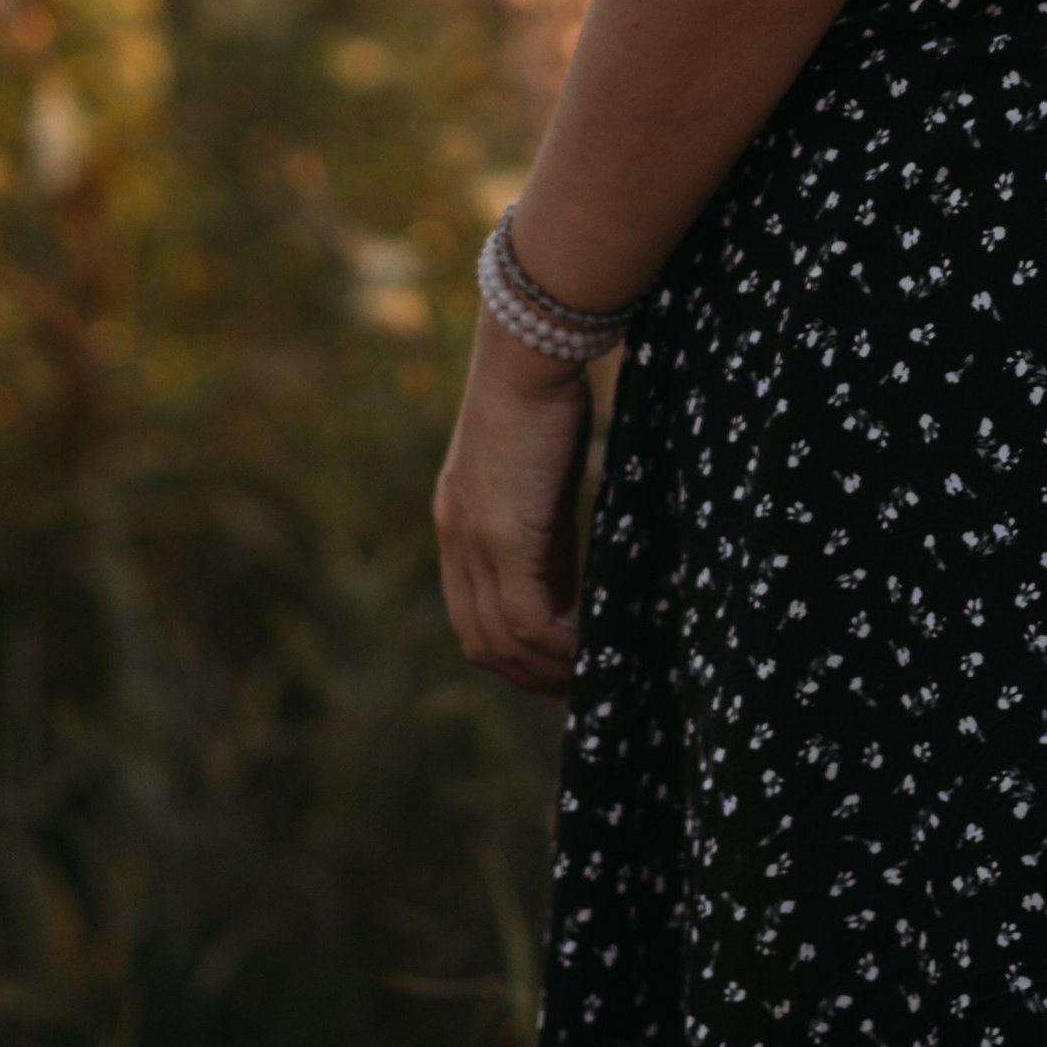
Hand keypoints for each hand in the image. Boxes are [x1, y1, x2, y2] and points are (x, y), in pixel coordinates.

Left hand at [433, 317, 592, 700]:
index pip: (471, 615)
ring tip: (591, 687)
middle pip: (479, 641)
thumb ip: (546, 542)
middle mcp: (455, 538)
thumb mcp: (543, 482)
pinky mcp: (503, 536)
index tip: (552, 674)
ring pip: (501, 641)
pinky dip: (558, 651)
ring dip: (546, 674)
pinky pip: (526, 619)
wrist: (532, 349)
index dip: (509, 655)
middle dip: (526, 678)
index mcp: (457, 523)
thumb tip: (563, 598)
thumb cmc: (547, 398)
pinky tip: (591, 659)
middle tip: (575, 697)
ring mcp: (474, 541)